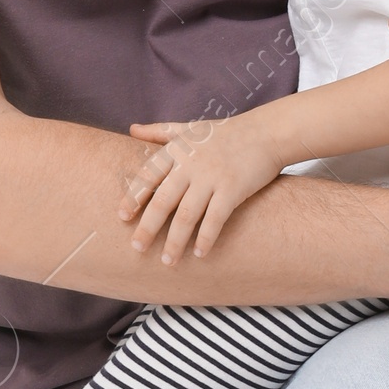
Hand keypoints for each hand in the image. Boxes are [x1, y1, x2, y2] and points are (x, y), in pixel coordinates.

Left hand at [120, 117, 284, 262]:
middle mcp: (191, 164)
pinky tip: (199, 254)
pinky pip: (215, 219)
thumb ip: (159, 131)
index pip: (147, 176)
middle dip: (148, 227)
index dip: (133, 197)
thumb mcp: (189, 128)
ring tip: (167, 261)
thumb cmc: (226, 132)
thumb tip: (131, 129)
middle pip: (163, 201)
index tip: (122, 217)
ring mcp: (212, 177)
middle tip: (136, 248)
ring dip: (175, 241)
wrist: (267, 132)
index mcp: (177, 150)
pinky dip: (205, 238)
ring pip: (187, 215)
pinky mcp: (233, 189)